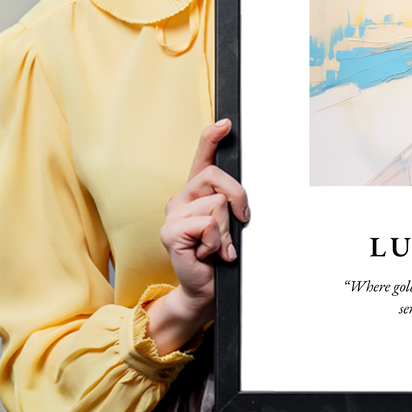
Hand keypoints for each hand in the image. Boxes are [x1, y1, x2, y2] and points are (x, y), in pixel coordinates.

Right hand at [145, 119, 249, 353]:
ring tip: (217, 246)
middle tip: (239, 223)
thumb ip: (231, 203)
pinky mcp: (170, 232)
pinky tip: (207, 253)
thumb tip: (242, 196)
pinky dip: (216, 242)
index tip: (226, 123)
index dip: (212, 137)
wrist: (205, 288)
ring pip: (217, 204)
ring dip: (226, 230)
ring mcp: (172, 214)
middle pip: (217, 177)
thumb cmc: (219, 255)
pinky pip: (207, 224)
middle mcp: (181, 198)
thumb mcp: (230, 223)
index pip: (202, 157)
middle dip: (238, 199)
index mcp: (196, 192)